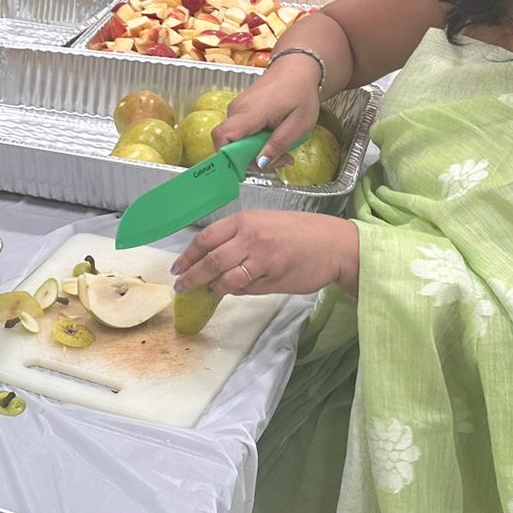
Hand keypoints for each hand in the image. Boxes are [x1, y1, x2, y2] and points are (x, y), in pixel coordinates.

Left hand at [174, 210, 358, 298]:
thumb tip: (215, 264)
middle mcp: (250, 236)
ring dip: (211, 287)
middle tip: (181, 286)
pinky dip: (233, 291)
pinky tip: (229, 292)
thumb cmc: (302, 234)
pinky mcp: (272, 275)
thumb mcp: (266, 225)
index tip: (177, 267)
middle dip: (191, 276)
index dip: (187, 255)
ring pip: (224, 276)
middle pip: (210, 259)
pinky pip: (244, 287)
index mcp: (245, 220)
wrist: (335, 244)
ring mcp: (261, 256)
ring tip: (205, 292)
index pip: (206, 238)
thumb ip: (239, 240)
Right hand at [213, 53, 321, 169]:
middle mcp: (236, 110)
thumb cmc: (300, 94)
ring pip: (236, 141)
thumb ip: (279, 145)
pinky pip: (240, 133)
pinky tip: (274, 137)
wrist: (296, 69)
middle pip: (230, 144)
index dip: (228, 157)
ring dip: (256, 151)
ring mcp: (236, 109)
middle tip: (281, 159)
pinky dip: (255, 141)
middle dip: (253, 160)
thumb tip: (260, 164)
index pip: (222, 137)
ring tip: (282, 147)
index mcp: (249, 112)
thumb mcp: (299, 124)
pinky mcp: (240, 110)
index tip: (252, 167)